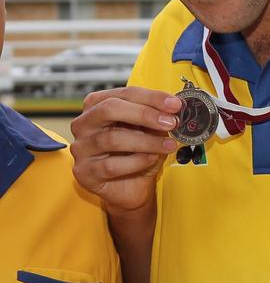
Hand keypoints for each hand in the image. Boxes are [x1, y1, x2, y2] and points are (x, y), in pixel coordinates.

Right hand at [70, 86, 181, 212]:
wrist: (132, 188)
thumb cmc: (138, 154)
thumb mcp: (150, 131)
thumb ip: (157, 117)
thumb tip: (173, 107)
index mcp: (97, 106)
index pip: (124, 94)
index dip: (151, 98)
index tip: (175, 104)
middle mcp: (84, 124)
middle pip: (109, 109)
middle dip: (144, 114)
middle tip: (170, 122)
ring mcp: (81, 148)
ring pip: (112, 139)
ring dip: (147, 142)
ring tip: (168, 145)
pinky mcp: (84, 172)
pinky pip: (111, 165)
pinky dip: (136, 161)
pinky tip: (151, 159)